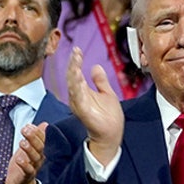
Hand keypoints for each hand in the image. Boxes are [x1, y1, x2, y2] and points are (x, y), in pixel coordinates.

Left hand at [5, 122, 47, 183]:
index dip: (36, 133)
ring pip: (35, 158)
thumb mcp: (28, 149)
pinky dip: (24, 165)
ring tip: (22, 142)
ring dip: (29, 150)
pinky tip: (19, 158)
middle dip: (33, 138)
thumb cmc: (24, 166)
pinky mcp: (26, 177)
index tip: (29, 125)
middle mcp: (39, 160)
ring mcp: (33, 169)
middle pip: (39, 148)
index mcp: (40, 152)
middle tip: (25, 130)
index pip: (41, 140)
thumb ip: (35, 137)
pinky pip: (28, 171)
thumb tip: (44, 124)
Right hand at [66, 47, 123, 165]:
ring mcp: (80, 104)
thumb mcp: (106, 93)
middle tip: (76, 52)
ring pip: (73, 86)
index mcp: (82, 92)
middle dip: (73, 64)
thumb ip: (100, 81)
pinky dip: (77, 88)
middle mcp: (78, 97)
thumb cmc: (108, 117)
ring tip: (75, 62)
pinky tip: (78, 78)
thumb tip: (96, 67)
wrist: (112, 134)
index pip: (76, 73)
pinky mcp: (84, 112)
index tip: (77, 50)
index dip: (75, 62)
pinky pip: (78, 98)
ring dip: (73, 74)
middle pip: (72, 77)